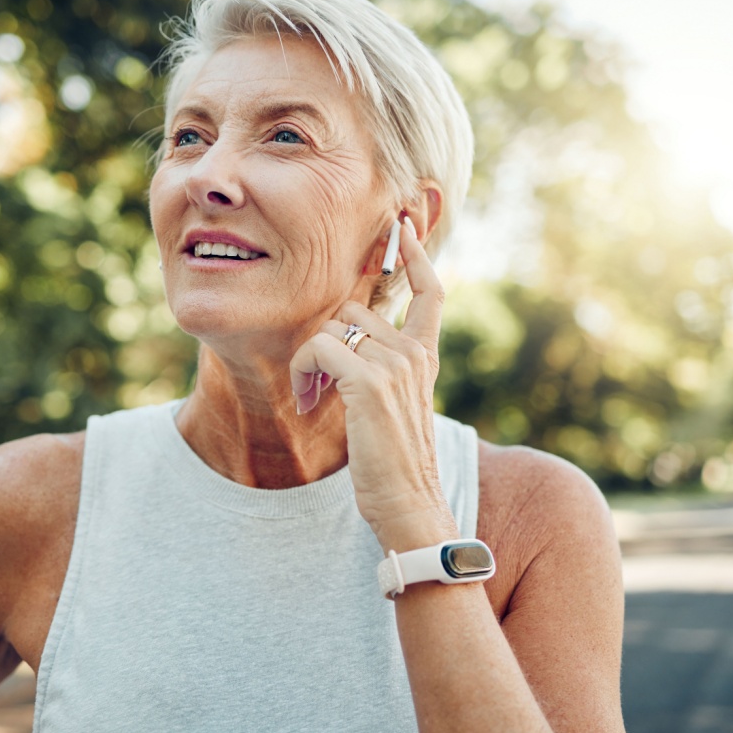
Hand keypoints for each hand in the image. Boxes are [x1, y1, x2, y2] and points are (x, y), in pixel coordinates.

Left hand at [289, 216, 455, 547]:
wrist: (410, 506)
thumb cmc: (394, 464)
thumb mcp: (394, 408)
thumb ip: (379, 371)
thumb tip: (339, 345)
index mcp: (425, 357)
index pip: (430, 293)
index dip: (415, 256)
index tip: (403, 227)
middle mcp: (414, 353)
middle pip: (352, 309)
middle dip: (324, 341)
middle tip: (316, 384)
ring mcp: (396, 365)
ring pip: (330, 328)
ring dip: (308, 361)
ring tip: (311, 398)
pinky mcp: (370, 382)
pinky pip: (318, 349)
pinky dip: (302, 373)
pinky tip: (305, 403)